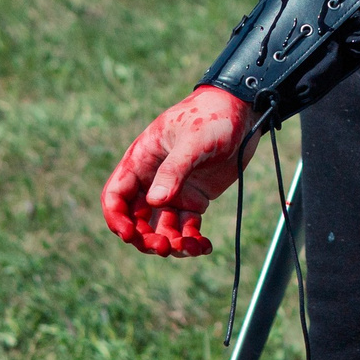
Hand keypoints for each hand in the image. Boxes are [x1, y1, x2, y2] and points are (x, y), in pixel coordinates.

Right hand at [101, 85, 257, 257]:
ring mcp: (173, 190)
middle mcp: (152, 179)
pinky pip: (186, 227)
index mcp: (141, 160)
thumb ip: (174, 169)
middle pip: (136, 219)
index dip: (116, 218)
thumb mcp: (193, 140)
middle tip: (165, 247)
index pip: (116, 195)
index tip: (130, 235)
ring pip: (161, 228)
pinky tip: (204, 246)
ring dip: (171, 243)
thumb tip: (155, 202)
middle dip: (146, 238)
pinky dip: (192, 240)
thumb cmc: (213, 116)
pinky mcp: (194, 199)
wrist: (243, 111)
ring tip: (192, 247)